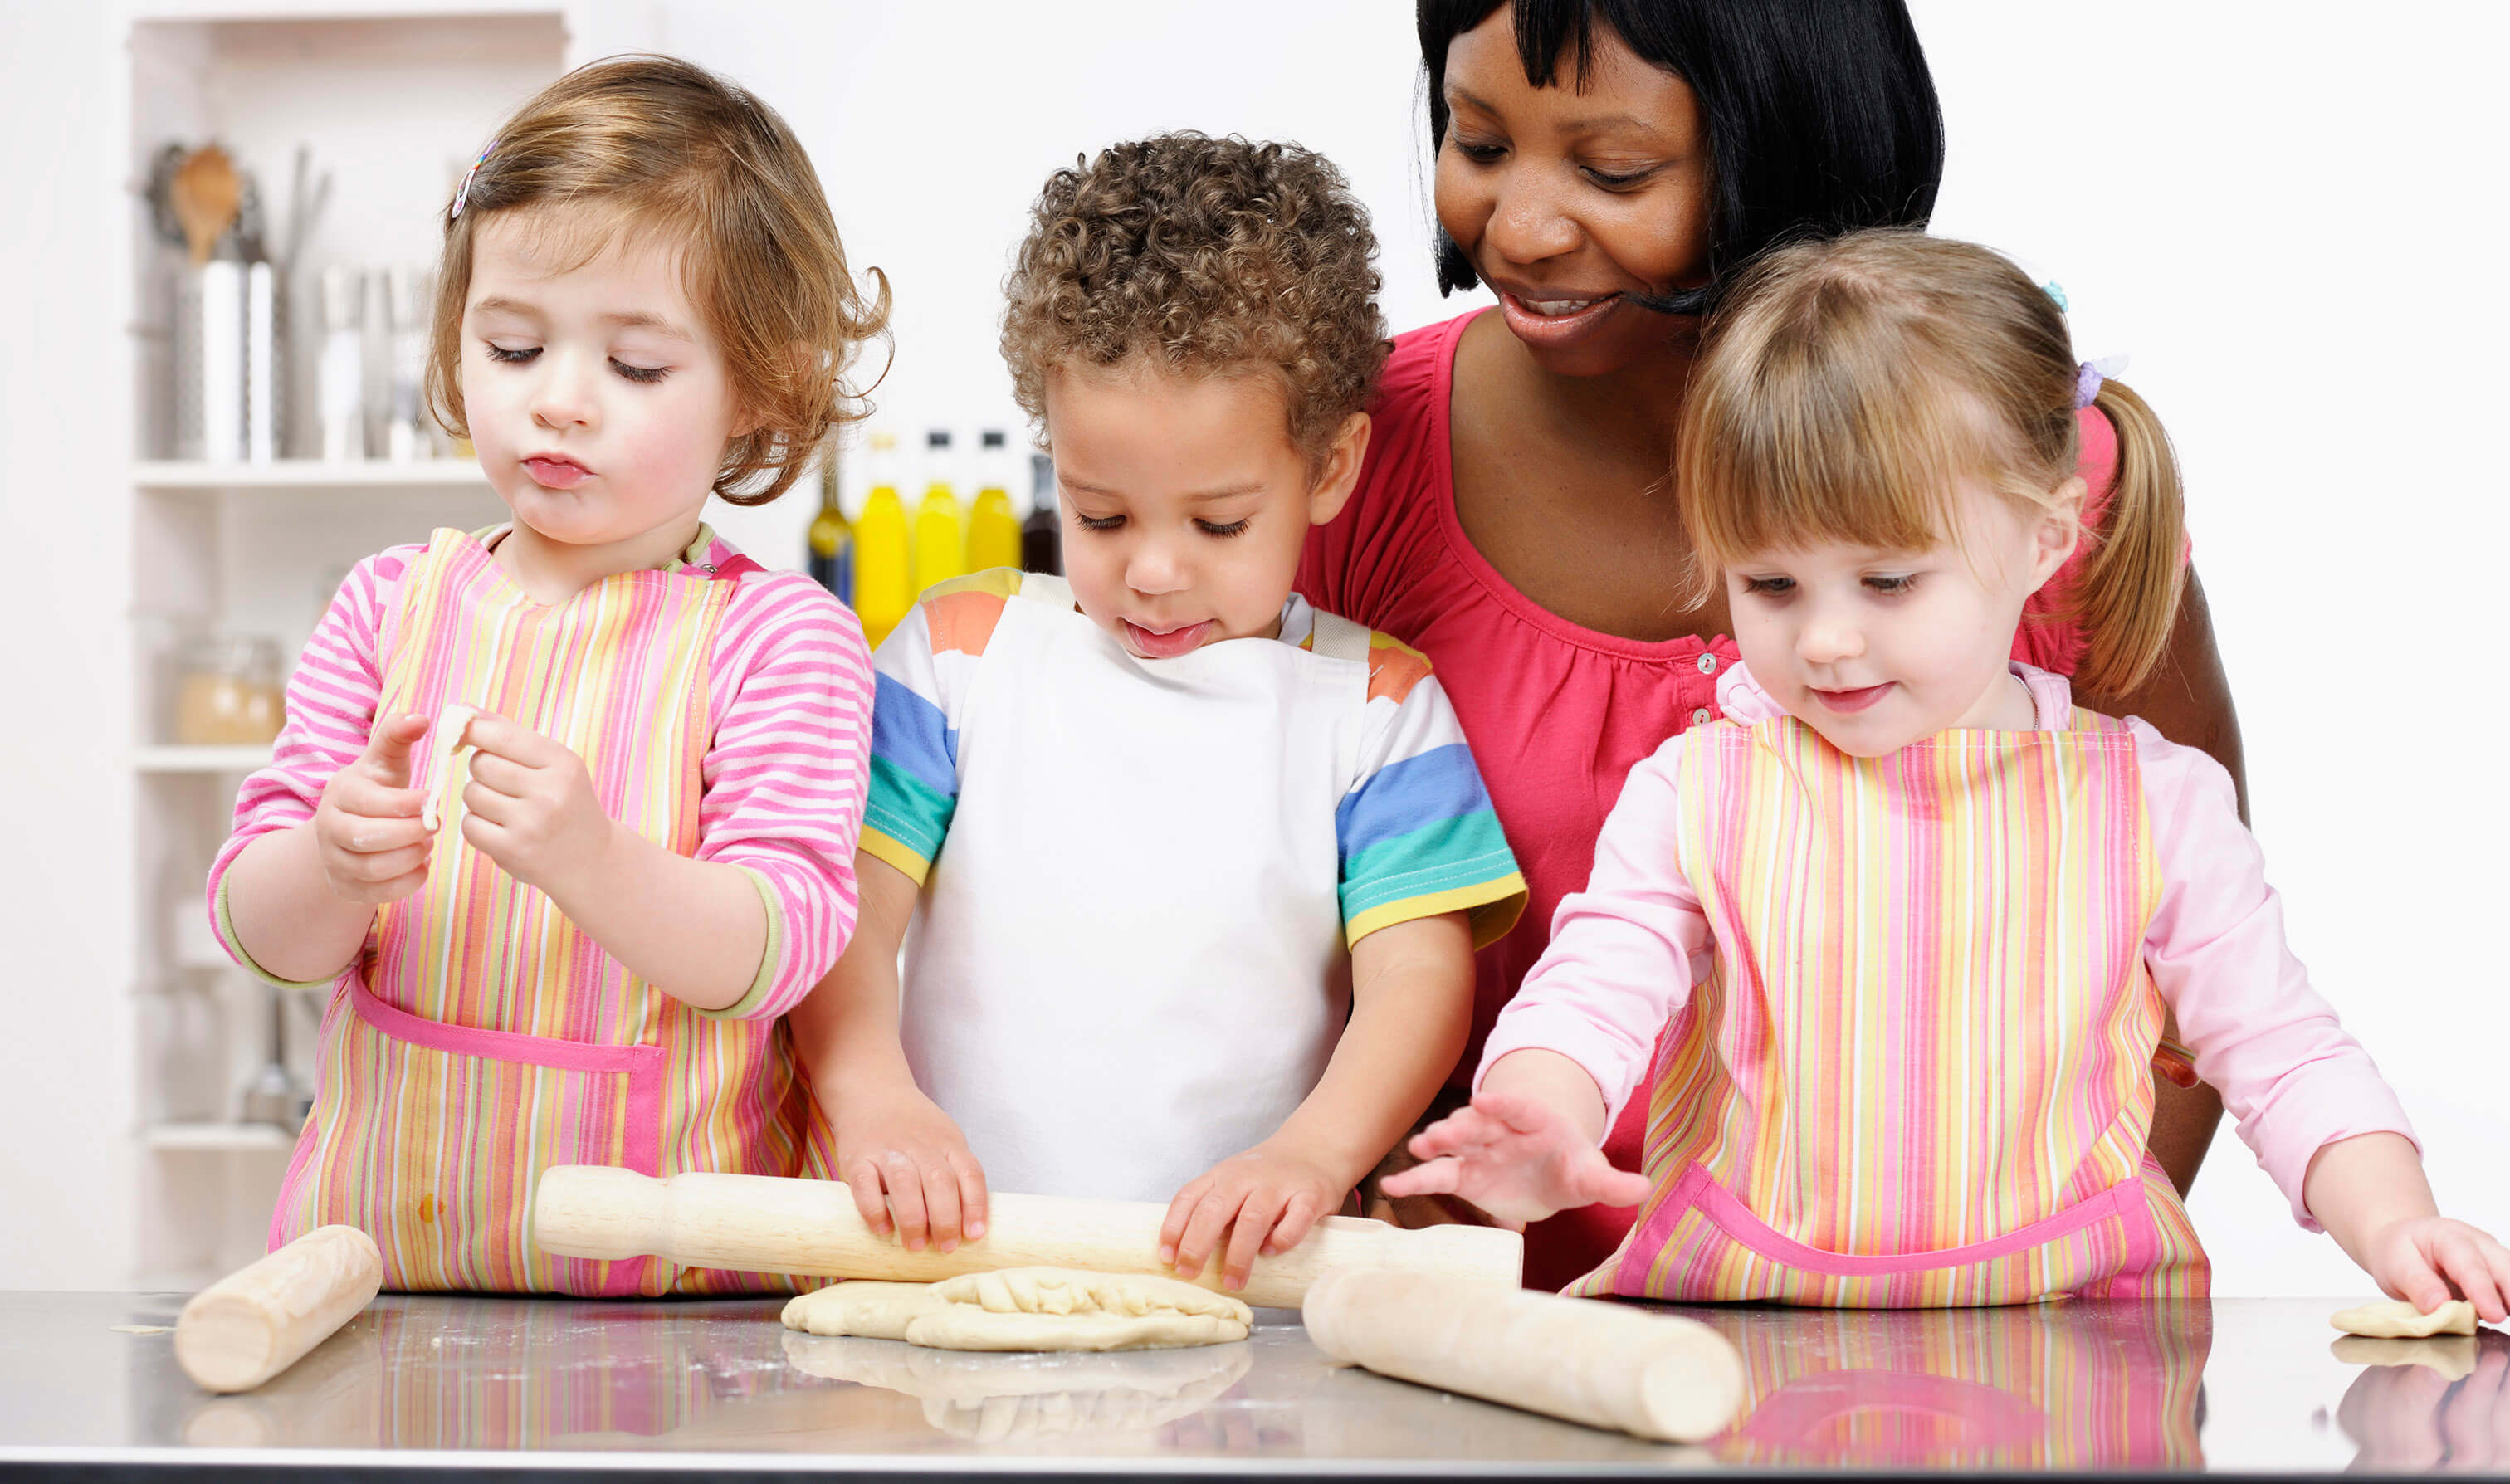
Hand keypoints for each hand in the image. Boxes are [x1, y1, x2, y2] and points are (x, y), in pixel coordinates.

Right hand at [310, 713, 433, 904]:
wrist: (347, 830)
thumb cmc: (376, 790)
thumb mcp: (383, 762)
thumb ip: (396, 737)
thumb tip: (420, 717)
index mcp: (340, 792)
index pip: (369, 801)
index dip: (405, 803)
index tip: (433, 799)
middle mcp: (329, 827)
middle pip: (367, 838)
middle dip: (409, 833)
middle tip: (435, 826)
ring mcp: (334, 860)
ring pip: (373, 868)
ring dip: (410, 858)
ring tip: (428, 844)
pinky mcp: (346, 887)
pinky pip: (378, 894)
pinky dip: (407, 882)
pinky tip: (421, 865)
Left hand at [457, 712, 614, 895]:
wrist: (592, 859)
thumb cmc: (566, 802)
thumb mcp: (553, 764)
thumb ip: (509, 735)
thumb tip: (462, 708)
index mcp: (562, 763)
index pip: (500, 736)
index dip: (472, 730)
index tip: (461, 731)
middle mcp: (549, 792)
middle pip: (481, 764)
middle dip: (483, 770)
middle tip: (503, 782)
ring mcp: (530, 824)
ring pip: (472, 794)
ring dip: (479, 798)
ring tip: (506, 808)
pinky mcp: (512, 851)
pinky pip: (470, 825)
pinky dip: (478, 825)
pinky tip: (501, 829)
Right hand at [834, 1085, 987, 1252]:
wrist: (871, 1092)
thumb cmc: (912, 1127)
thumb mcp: (943, 1138)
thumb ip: (955, 1171)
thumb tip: (968, 1224)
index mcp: (948, 1141)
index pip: (970, 1173)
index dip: (976, 1206)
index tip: (975, 1235)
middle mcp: (921, 1144)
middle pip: (941, 1183)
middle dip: (946, 1220)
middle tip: (946, 1248)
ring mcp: (888, 1150)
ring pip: (906, 1185)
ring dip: (914, 1220)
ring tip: (916, 1246)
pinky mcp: (857, 1157)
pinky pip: (865, 1187)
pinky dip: (875, 1211)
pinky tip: (883, 1229)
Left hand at [1161, 1139, 1343, 1290]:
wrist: (1316, 1147)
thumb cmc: (1267, 1176)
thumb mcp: (1233, 1181)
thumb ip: (1214, 1207)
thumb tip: (1187, 1256)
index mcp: (1223, 1175)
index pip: (1189, 1198)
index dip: (1174, 1228)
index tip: (1167, 1257)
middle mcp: (1247, 1177)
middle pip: (1214, 1210)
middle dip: (1197, 1245)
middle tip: (1189, 1273)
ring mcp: (1279, 1185)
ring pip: (1252, 1219)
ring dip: (1238, 1254)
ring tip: (1232, 1282)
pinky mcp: (1310, 1196)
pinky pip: (1295, 1220)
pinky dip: (1281, 1239)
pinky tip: (1271, 1253)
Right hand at [1379, 1089, 1651, 1229]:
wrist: (1549, 1173)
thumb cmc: (1570, 1166)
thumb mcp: (1592, 1174)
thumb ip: (1612, 1183)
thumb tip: (1645, 1189)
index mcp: (1534, 1120)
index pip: (1520, 1107)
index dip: (1504, 1103)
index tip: (1485, 1099)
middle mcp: (1501, 1130)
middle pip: (1479, 1124)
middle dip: (1462, 1126)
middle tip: (1444, 1132)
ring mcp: (1478, 1150)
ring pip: (1453, 1145)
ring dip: (1435, 1145)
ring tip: (1417, 1149)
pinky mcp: (1463, 1174)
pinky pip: (1436, 1174)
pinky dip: (1414, 1178)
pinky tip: (1392, 1185)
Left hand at [2363, 1216, 2509, 1324]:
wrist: (2405, 1241)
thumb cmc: (2400, 1250)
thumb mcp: (2395, 1264)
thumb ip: (2417, 1284)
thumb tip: (2439, 1307)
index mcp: (2450, 1237)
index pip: (2471, 1266)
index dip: (2483, 1292)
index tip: (2494, 1315)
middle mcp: (2479, 1245)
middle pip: (2506, 1268)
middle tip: (2503, 1317)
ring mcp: (2493, 1260)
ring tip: (2500, 1316)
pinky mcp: (2498, 1277)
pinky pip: (2509, 1292)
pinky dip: (2508, 1304)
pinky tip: (2501, 1314)